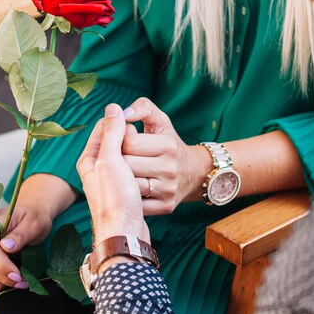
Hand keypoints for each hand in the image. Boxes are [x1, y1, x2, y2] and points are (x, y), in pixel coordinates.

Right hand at [0, 203, 52, 289]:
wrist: (32, 215)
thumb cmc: (34, 218)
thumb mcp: (34, 224)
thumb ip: (20, 234)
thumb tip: (6, 247)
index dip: (0, 264)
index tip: (16, 275)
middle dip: (1, 276)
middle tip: (21, 281)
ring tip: (17, 282)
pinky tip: (7, 282)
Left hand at [77, 104, 149, 244]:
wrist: (126, 237)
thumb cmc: (113, 200)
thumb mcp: (110, 161)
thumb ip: (113, 132)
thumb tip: (114, 106)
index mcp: (90, 159)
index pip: (108, 129)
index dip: (121, 129)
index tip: (130, 136)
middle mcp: (101, 171)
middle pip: (123, 146)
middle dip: (130, 153)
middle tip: (129, 168)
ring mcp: (119, 185)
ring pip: (135, 162)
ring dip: (139, 171)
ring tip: (135, 185)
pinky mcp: (134, 196)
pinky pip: (144, 180)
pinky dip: (146, 184)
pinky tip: (144, 193)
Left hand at [122, 98, 211, 214]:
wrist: (193, 174)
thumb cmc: (169, 143)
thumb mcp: (161, 121)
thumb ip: (143, 108)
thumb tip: (124, 112)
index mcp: (168, 145)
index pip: (128, 142)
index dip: (121, 140)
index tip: (125, 141)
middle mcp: (170, 168)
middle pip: (127, 164)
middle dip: (120, 160)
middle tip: (124, 158)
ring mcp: (169, 189)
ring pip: (130, 185)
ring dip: (123, 179)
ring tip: (127, 174)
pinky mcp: (166, 206)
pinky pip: (137, 202)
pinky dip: (132, 196)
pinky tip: (134, 189)